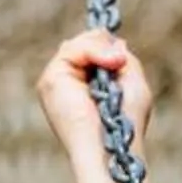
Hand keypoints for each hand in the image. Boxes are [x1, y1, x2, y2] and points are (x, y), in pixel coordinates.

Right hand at [37, 30, 152, 158]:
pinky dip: (91, 51)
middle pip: (84, 43)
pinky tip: (105, 67)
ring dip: (100, 49)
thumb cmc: (125, 122)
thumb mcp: (131, 81)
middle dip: (104, 46)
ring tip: (114, 65)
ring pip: (77, 43)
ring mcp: (56, 81)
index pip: (93, 50)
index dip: (108, 48)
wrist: (111, 143)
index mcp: (85, 84)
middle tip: (119, 63)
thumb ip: (121, 57)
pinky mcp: (50, 80)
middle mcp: (68, 82)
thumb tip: (111, 38)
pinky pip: (70, 49)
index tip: (122, 60)